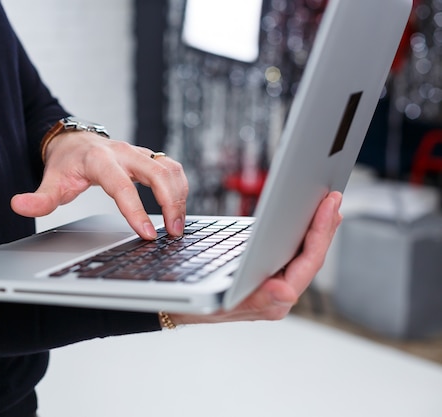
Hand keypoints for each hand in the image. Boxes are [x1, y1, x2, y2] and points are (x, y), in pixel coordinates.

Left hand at [10, 131, 188, 238]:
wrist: (75, 139)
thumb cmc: (66, 162)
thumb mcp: (51, 180)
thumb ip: (39, 197)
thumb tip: (18, 205)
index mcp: (99, 159)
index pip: (122, 186)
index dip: (136, 211)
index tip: (147, 234)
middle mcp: (124, 152)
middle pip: (157, 173)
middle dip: (170, 203)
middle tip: (173, 233)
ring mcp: (139, 153)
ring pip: (170, 168)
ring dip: (180, 196)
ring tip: (178, 226)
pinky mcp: (149, 157)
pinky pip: (173, 168)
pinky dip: (180, 187)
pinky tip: (179, 208)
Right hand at [167, 191, 342, 325]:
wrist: (177, 306)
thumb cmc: (195, 304)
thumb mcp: (219, 301)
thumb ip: (257, 301)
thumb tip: (287, 293)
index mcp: (275, 301)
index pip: (307, 263)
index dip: (320, 233)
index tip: (328, 206)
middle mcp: (280, 294)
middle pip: (312, 257)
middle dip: (324, 226)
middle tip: (334, 197)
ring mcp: (275, 284)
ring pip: (304, 254)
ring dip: (316, 228)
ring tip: (327, 204)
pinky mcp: (267, 274)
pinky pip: (291, 254)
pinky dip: (301, 234)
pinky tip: (303, 220)